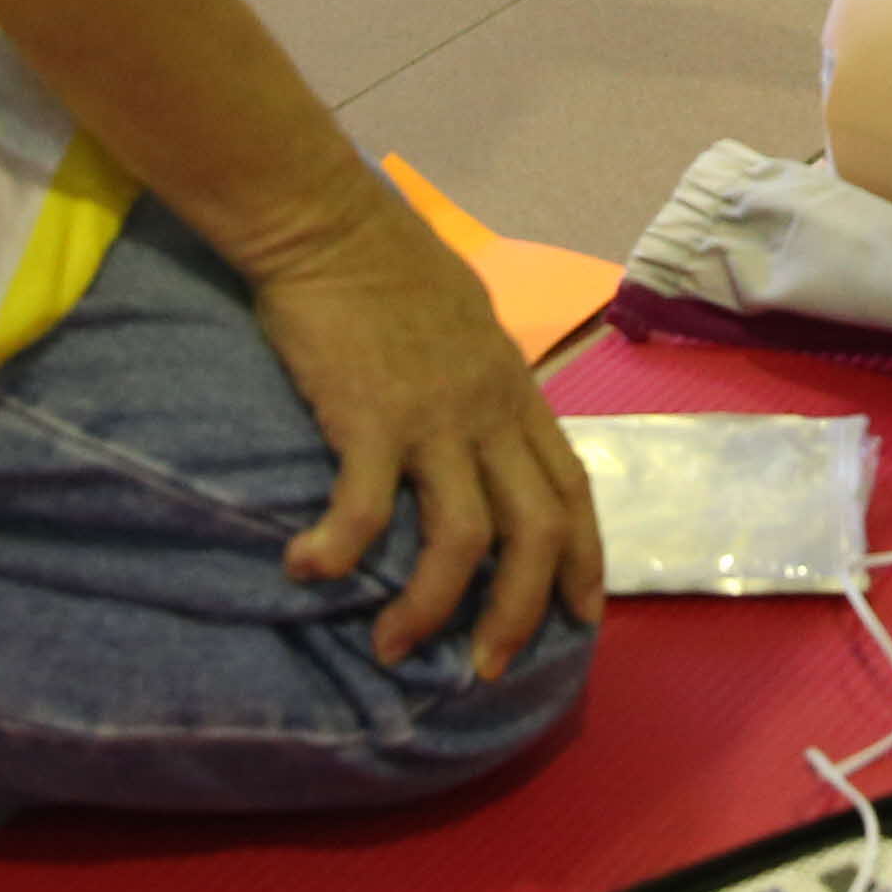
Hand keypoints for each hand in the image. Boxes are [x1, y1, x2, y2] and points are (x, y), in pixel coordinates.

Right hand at [236, 179, 602, 676]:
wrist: (328, 222)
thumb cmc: (388, 265)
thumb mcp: (466, 325)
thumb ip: (480, 382)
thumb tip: (480, 424)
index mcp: (514, 391)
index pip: (571, 487)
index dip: (584, 558)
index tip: (581, 615)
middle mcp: (488, 412)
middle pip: (535, 532)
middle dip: (521, 613)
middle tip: (491, 669)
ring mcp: (434, 417)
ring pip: (463, 540)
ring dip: (433, 608)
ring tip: (396, 649)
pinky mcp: (370, 417)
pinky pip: (364, 508)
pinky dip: (340, 551)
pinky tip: (307, 570)